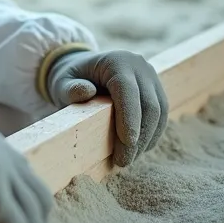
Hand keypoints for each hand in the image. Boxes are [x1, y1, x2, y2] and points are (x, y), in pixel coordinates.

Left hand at [46, 49, 167, 166]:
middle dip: (139, 136)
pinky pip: (161, 113)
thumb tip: (85, 92)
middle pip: (148, 104)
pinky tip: (139, 149)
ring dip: (148, 138)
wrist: (84, 69)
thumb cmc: (71, 78)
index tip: (127, 143)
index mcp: (117, 61)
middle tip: (124, 161)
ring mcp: (151, 76)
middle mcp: (139, 65)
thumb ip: (70, 88)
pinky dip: (152, 133)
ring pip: (159, 111)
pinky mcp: (156, 89)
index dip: (130, 117)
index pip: (127, 90)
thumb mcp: (62, 82)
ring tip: (129, 158)